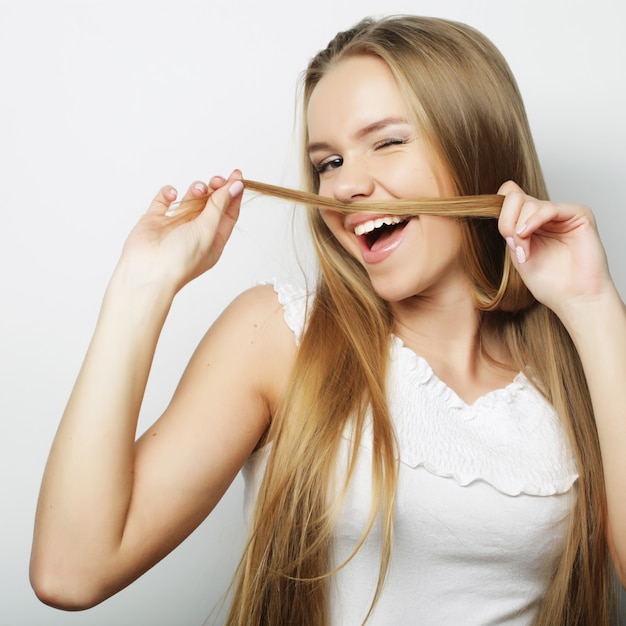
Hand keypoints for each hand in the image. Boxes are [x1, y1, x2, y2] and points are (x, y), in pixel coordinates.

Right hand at [118, 170, 243, 293]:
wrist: (147, 271)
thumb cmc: (180, 259)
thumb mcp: (208, 229)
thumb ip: (220, 206)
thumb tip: (235, 186)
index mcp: (213, 240)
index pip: (228, 213)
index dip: (234, 194)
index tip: (237, 175)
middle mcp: (195, 233)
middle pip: (210, 205)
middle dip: (215, 189)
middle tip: (216, 179)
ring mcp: (174, 226)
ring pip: (189, 201)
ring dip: (195, 190)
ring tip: (198, 189)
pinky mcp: (154, 221)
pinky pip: (162, 201)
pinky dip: (167, 193)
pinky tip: (172, 194)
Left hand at [497, 180, 614, 318]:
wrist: (574, 299)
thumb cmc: (549, 283)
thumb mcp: (516, 253)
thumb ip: (509, 229)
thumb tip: (499, 199)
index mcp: (530, 222)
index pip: (509, 196)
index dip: (500, 212)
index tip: (503, 237)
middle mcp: (545, 215)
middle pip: (514, 197)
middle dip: (507, 223)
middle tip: (514, 246)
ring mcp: (562, 213)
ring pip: (528, 203)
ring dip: (519, 229)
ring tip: (524, 253)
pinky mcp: (579, 214)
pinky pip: (548, 208)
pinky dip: (533, 221)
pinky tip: (526, 236)